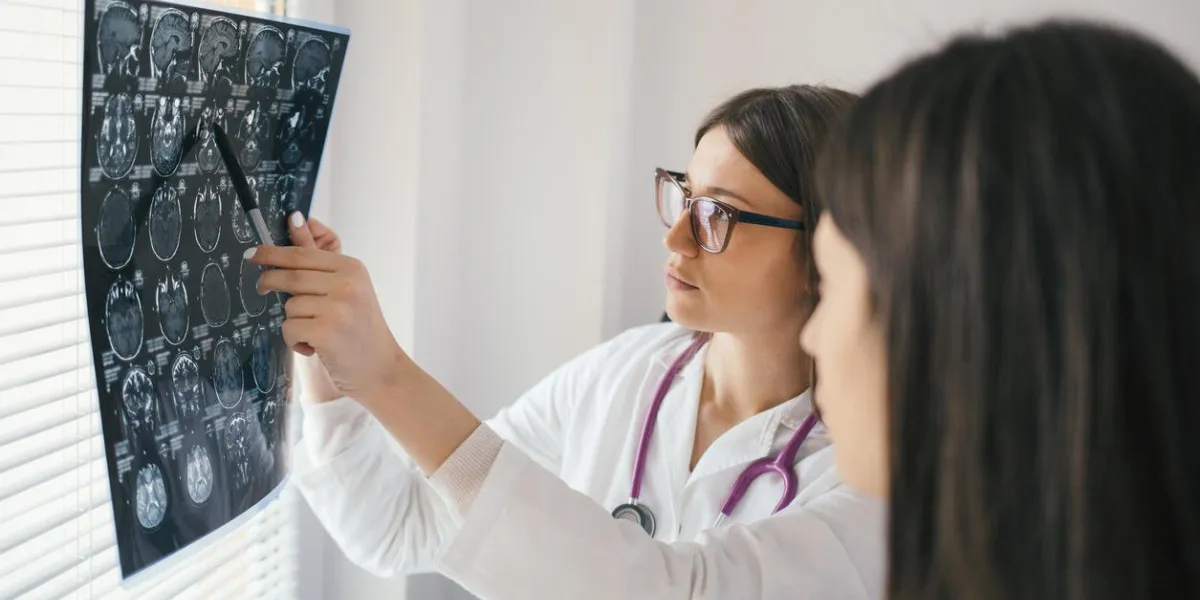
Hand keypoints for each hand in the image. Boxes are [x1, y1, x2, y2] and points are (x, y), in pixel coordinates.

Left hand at [249, 236, 408, 402]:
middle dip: (269, 282)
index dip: (272, 253)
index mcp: (352, 268)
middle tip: (261, 288)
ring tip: (314, 333)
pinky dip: (295, 340)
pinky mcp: (326, 331)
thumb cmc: (359, 329)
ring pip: (289, 305)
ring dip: (293, 322)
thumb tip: (296, 218)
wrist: (380, 369)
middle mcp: (348, 284)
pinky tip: (314, 348)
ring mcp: (338, 307)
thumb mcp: (347, 288)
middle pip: (290, 276)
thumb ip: (319, 256)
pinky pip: (289, 328)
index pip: (302, 254)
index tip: (252, 254)